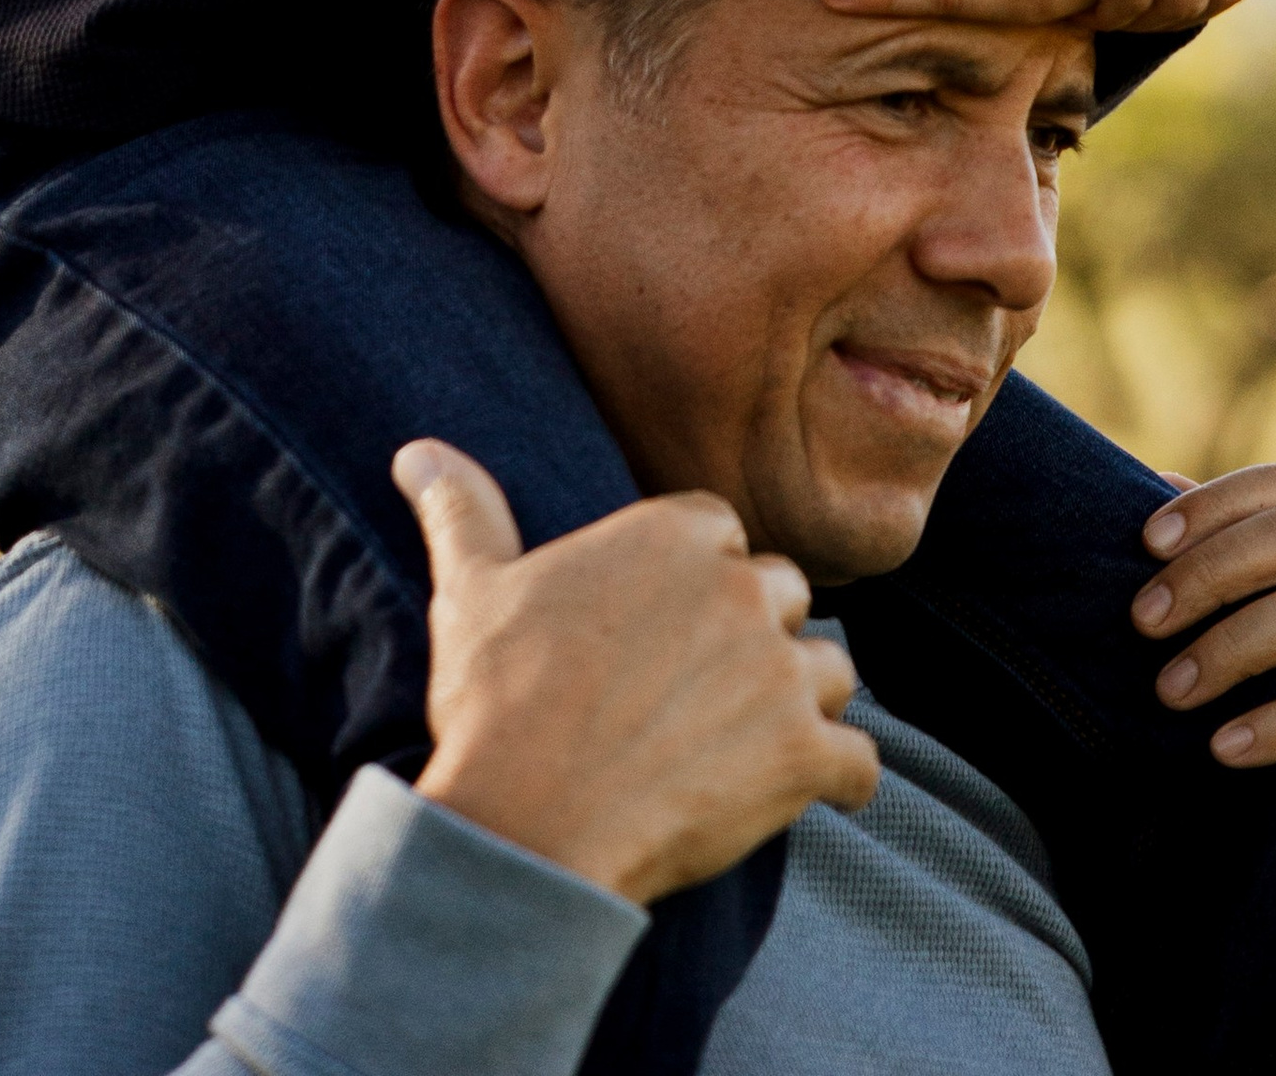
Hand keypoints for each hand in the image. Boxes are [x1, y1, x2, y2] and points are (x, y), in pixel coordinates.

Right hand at [396, 438, 878, 900]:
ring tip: (746, 744)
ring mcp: (781, 672)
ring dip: (802, 705)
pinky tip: (799, 793)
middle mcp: (743, 588)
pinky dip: (837, 778)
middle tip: (699, 694)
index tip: (662, 629)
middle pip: (784, 596)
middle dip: (754, 639)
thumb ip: (462, 508)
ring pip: (830, 672)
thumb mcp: (471, 592)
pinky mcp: (804, 756)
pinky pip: (859, 760)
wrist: (525, 823)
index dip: (698, 581)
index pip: (723, 533)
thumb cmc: (497, 704)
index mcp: (675, 533)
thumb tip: (416, 452)